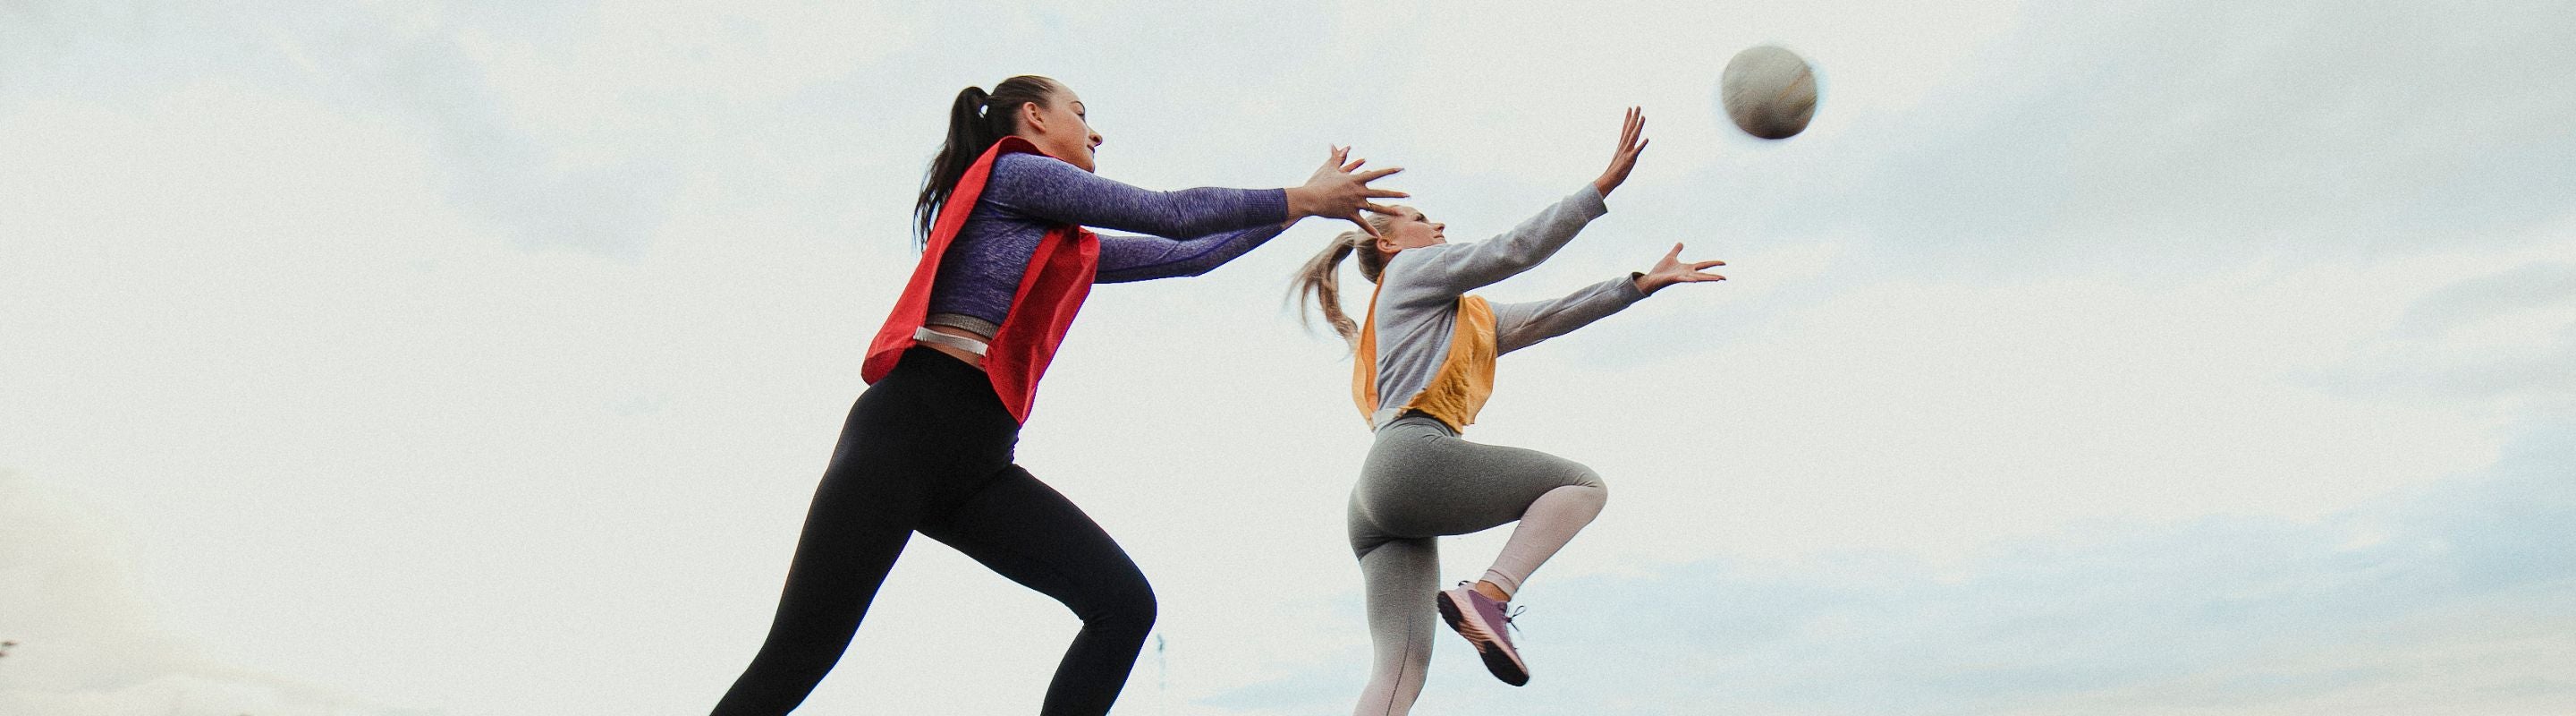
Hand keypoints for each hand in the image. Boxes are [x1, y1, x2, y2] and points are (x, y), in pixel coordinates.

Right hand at [1287, 145, 1407, 235]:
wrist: (1311, 198)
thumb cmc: (1319, 182)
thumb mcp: (1329, 168)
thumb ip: (1336, 157)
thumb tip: (1334, 145)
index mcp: (1356, 180)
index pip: (1377, 174)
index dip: (1390, 171)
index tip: (1401, 169)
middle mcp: (1359, 192)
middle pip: (1381, 193)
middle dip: (1396, 194)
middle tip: (1408, 194)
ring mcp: (1355, 204)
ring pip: (1376, 208)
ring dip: (1390, 211)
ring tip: (1402, 213)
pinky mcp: (1349, 215)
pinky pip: (1362, 223)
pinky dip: (1370, 229)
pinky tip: (1378, 236)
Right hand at [1592, 107, 1648, 196]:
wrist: (1609, 179)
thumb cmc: (1615, 170)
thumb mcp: (1620, 157)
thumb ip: (1624, 150)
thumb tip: (1625, 146)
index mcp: (1622, 144)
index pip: (1625, 128)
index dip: (1628, 117)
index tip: (1630, 108)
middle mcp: (1624, 145)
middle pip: (1630, 129)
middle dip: (1634, 117)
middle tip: (1637, 106)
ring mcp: (1627, 151)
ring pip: (1633, 136)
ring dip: (1638, 127)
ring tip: (1643, 117)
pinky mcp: (1630, 159)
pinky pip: (1636, 151)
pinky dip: (1641, 144)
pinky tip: (1647, 138)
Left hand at [1633, 242, 1723, 294]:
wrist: (1651, 279)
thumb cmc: (1660, 271)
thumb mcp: (1670, 257)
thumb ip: (1676, 250)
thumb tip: (1681, 243)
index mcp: (1687, 268)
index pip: (1703, 265)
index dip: (1713, 263)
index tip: (1724, 263)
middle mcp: (1687, 274)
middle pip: (1703, 275)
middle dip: (1713, 276)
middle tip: (1724, 278)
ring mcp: (1681, 277)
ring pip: (1696, 278)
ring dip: (1706, 279)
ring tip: (1717, 279)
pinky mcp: (1673, 279)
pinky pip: (1682, 279)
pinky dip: (1688, 279)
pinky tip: (1695, 280)